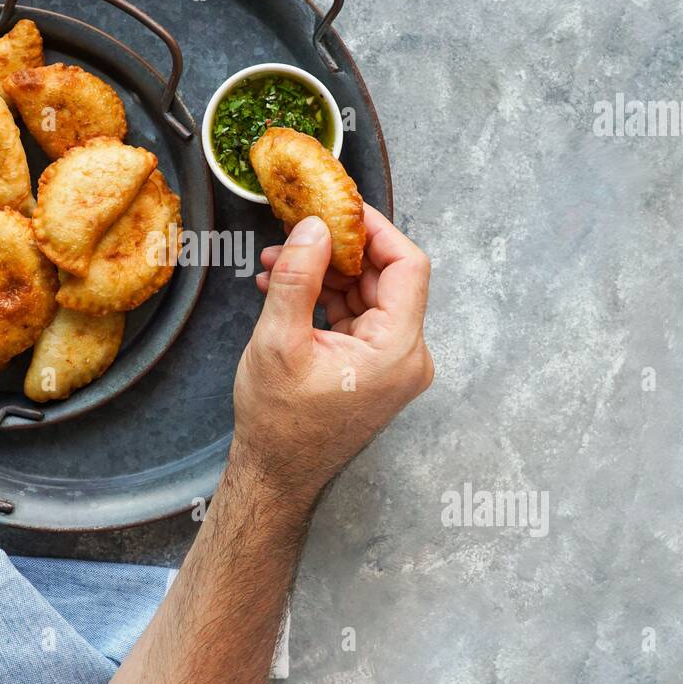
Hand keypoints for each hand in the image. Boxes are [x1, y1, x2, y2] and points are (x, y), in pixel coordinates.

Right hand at [231, 204, 433, 503]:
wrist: (275, 475)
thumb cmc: (279, 422)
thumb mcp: (279, 341)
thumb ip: (299, 277)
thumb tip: (314, 226)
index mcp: (398, 350)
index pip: (408, 265)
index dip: (376, 229)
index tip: (339, 208)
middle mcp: (406, 356)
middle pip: (385, 277)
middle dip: (337, 250)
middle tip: (296, 230)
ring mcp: (391, 364)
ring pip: (366, 294)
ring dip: (324, 273)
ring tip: (277, 263)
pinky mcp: (372, 368)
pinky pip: (355, 317)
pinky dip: (323, 298)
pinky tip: (283, 287)